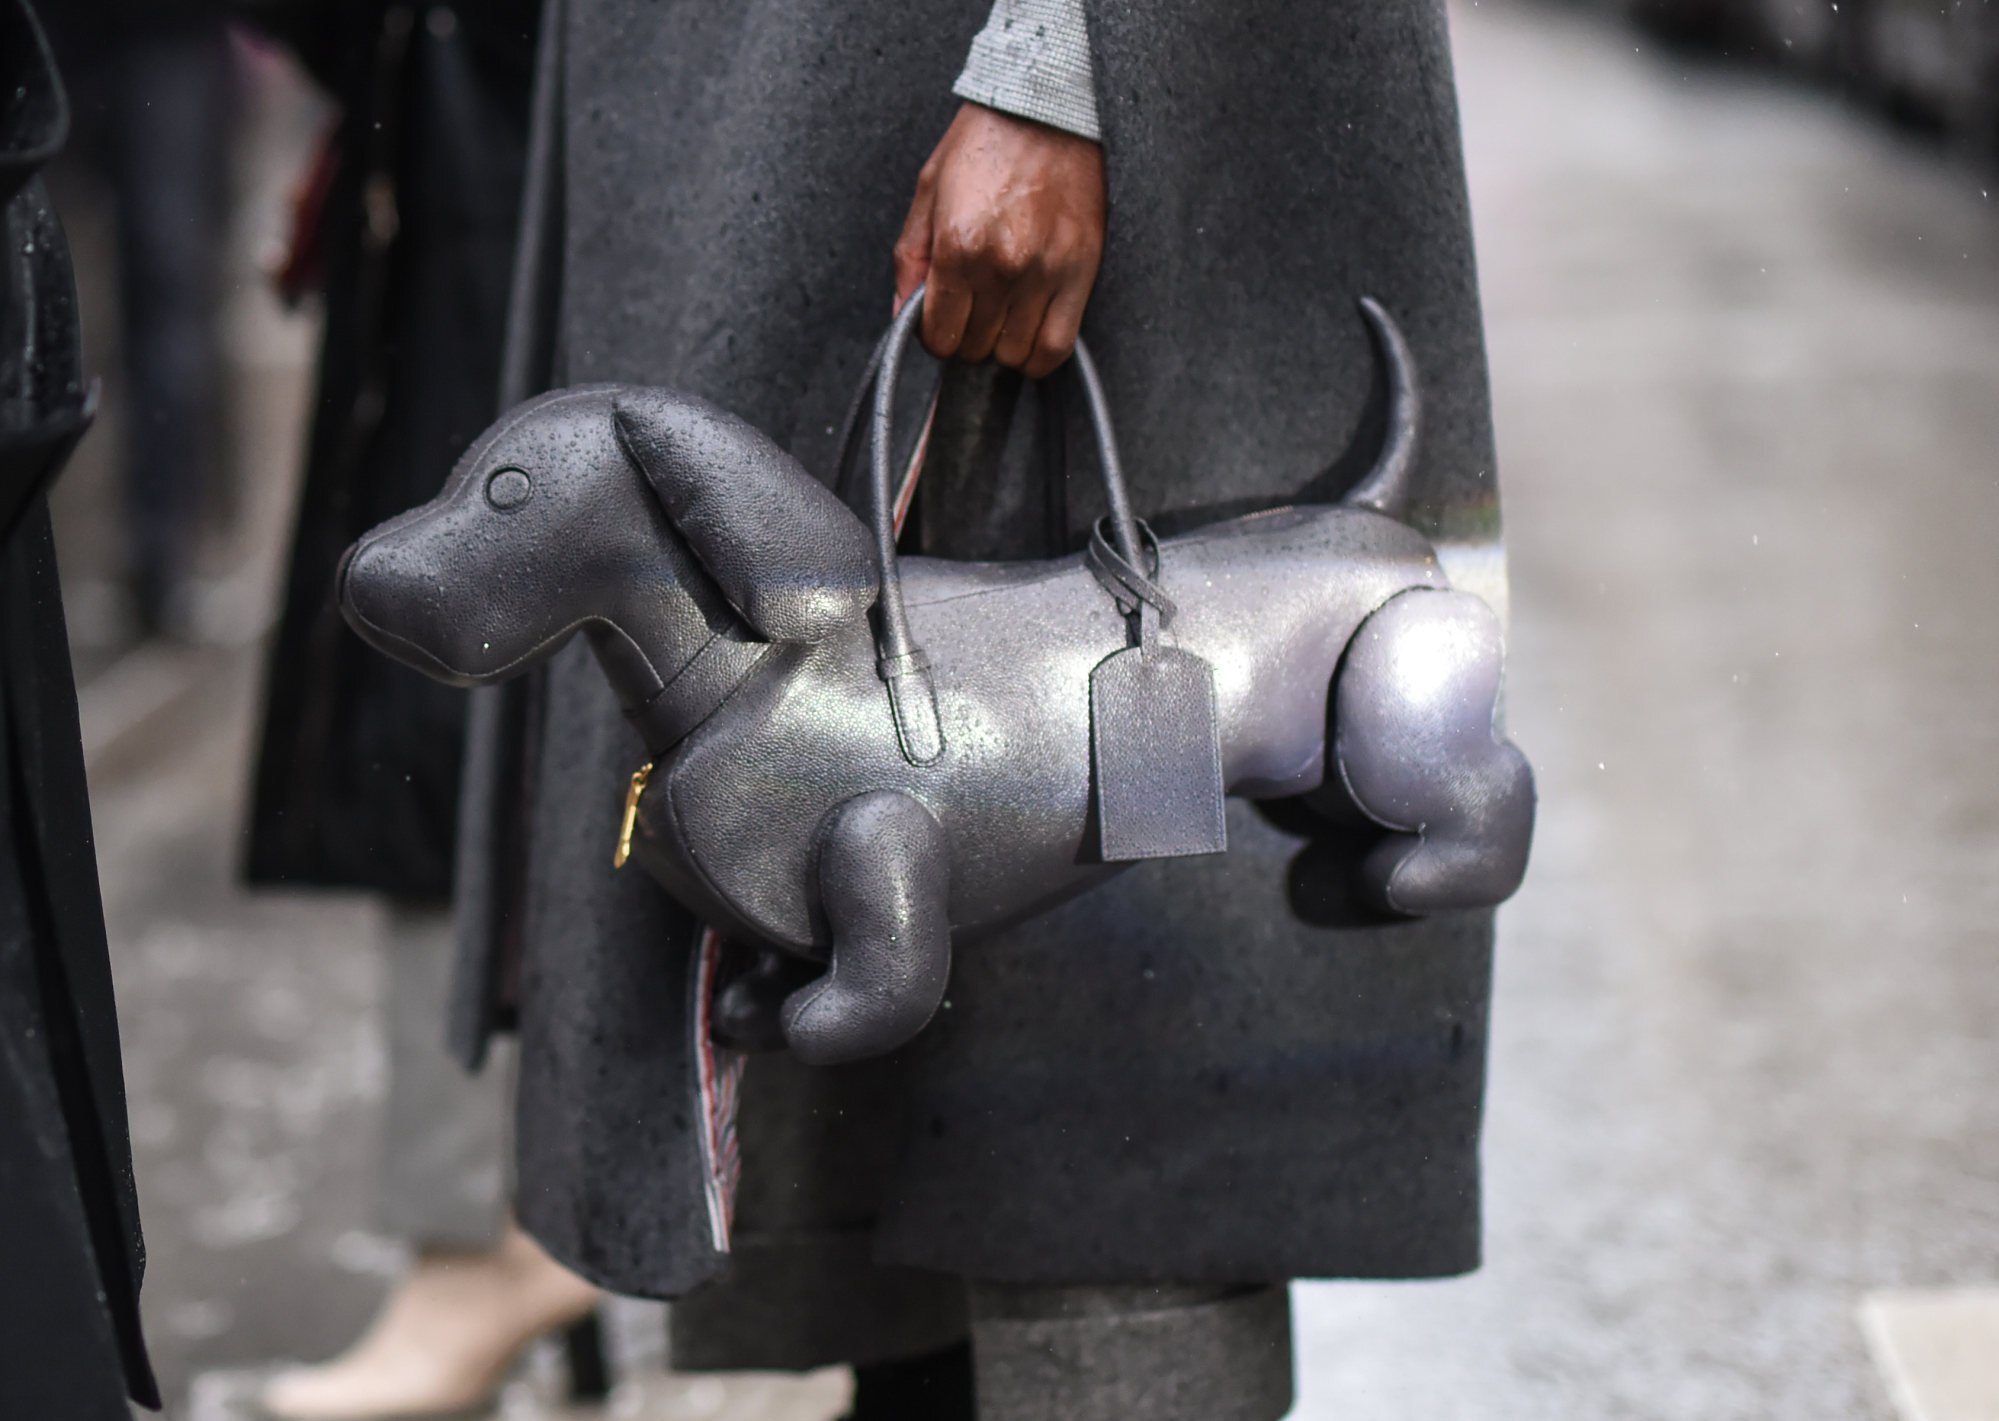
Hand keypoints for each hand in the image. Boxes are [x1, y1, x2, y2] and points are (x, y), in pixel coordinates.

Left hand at [894, 103, 1105, 378]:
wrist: (1047, 108)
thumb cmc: (984, 144)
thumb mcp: (929, 192)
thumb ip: (910, 260)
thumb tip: (902, 316)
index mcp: (959, 246)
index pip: (940, 336)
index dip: (935, 336)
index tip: (941, 320)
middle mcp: (1003, 266)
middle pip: (976, 349)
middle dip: (967, 337)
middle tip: (971, 310)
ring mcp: (1046, 272)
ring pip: (1015, 355)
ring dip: (1002, 345)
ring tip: (1000, 315)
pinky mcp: (1081, 271)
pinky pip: (1057, 345)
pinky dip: (1038, 355)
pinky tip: (1028, 333)